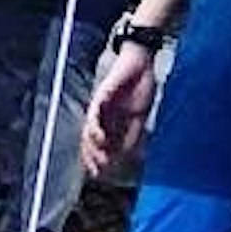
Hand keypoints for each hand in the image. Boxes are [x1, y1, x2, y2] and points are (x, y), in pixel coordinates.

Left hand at [83, 41, 156, 175]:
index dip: (100, 159)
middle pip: (89, 142)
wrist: (142, 59)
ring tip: (99, 160)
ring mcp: (99, 107)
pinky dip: (94, 130)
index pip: (100, 144)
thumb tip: (128, 152)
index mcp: (112, 119)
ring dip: (92, 149)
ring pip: (88, 132)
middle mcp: (102, 115)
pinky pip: (92, 116)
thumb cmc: (142, 83)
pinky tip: (100, 139)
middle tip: (99, 172)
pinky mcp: (99, 97)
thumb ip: (134, 131)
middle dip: (93, 158)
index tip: (104, 173)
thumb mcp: (140, 113)